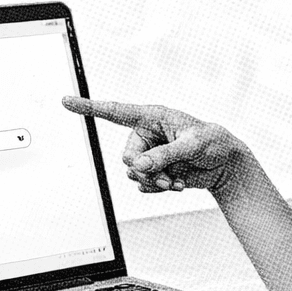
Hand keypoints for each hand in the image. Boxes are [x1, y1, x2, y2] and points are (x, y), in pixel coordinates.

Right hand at [62, 97, 256, 194]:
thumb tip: (137, 168)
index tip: (66, 101)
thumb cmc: (213, 142)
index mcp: (151, 117)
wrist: (225, 164)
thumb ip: (164, 155)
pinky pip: (143, 185)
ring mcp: (149, 154)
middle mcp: (146, 135)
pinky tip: (176, 184)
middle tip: (166, 177)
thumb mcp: (192, 145)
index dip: (89, 107)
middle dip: (144, 170)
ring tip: (174, 182)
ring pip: (133, 174)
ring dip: (153, 182)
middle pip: (126, 156)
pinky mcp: (154, 171)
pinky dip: (158, 189)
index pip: (115, 111)